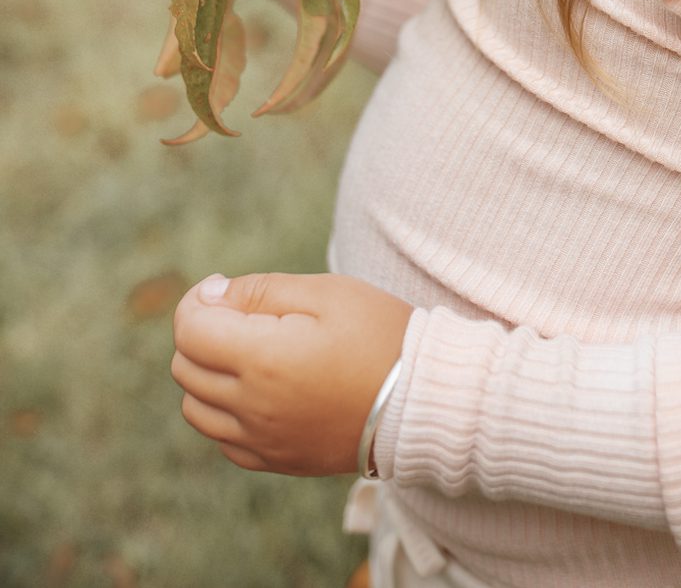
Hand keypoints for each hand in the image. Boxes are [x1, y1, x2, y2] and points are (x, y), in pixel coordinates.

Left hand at [171, 272, 414, 476]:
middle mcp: (252, 407)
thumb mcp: (327, 292)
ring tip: (251, 352)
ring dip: (208, 375)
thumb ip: (262, 290)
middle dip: (203, 332)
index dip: (197, 300)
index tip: (222, 287)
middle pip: (187, 367)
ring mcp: (263, 440)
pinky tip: (262, 390)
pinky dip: (226, 414)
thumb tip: (211, 295)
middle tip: (244, 313)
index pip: (190, 330)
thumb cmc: (380, 335)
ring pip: (196, 408)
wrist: (425, 398)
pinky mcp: (279, 461)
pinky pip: (224, 440)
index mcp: (262, 360)